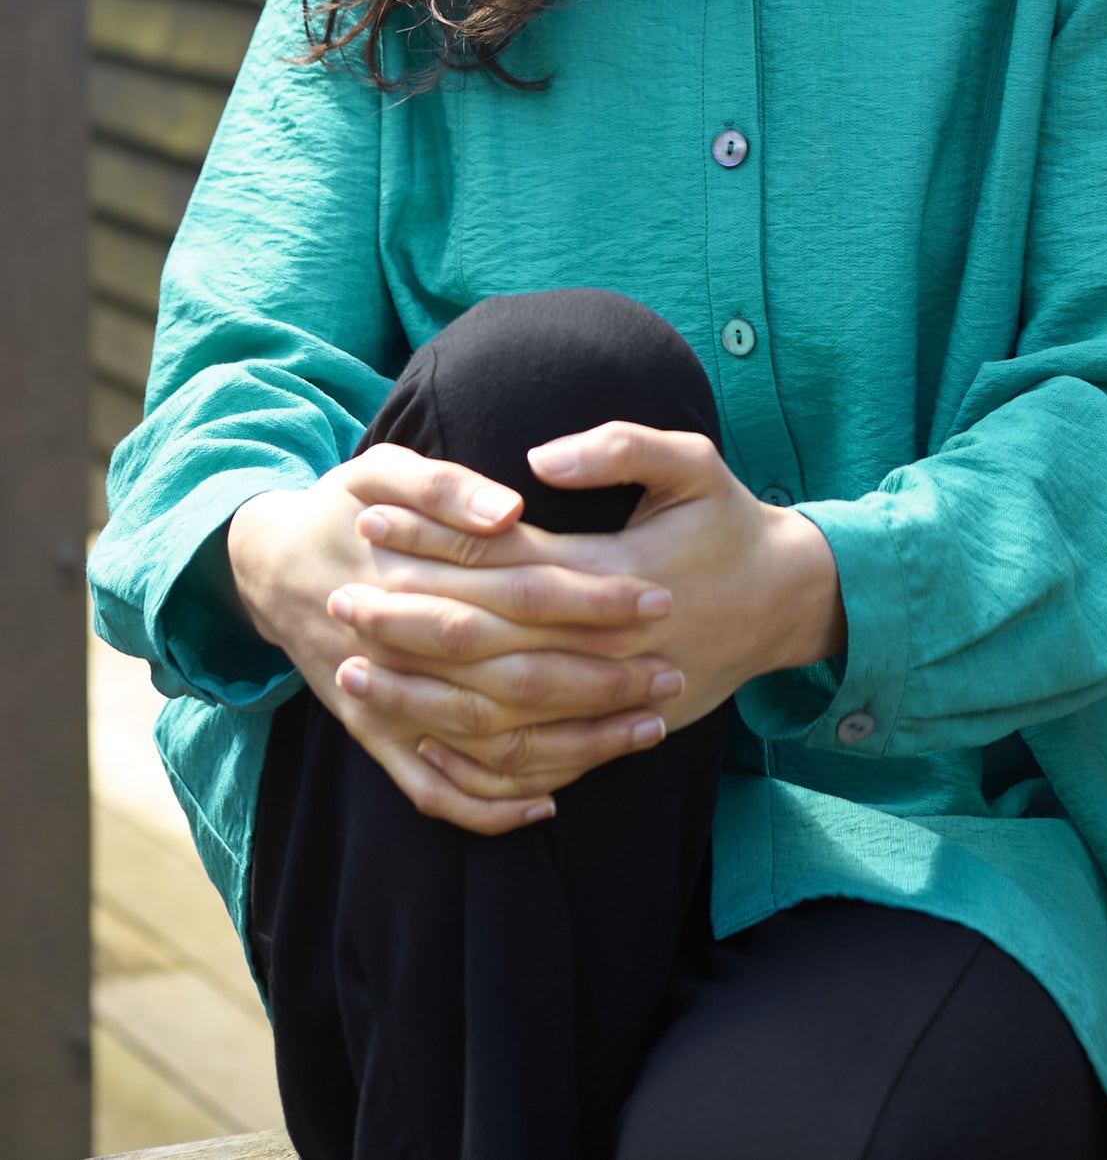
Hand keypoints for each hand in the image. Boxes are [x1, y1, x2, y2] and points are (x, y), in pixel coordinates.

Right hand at [225, 446, 684, 833]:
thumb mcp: (380, 469)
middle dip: (604, 681)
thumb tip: (510, 514)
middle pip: (520, 677)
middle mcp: (404, 652)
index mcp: (416, 578)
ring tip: (645, 729)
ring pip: (491, 744)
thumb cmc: (340, 507)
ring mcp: (388, 704)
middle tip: (673, 673)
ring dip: (573, 745)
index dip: (596, 599)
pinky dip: (490, 806)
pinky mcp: (374, 736)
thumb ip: (445, 486)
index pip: (526, 593)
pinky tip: (550, 802)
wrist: (264, 566)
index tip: (657, 598)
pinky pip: (435, 789)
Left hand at [346, 426, 845, 796]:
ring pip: (494, 708)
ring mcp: (605, 695)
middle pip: (483, 639)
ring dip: (419, 690)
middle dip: (403, 619)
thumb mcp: (695, 463)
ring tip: (352, 668)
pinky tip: (416, 736)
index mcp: (611, 570)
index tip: (371, 517)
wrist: (785, 603)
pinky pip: (528, 759)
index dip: (432, 538)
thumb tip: (539, 460)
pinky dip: (468, 755)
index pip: (501, 557)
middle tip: (338, 598)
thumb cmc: (731, 524)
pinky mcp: (609, 730)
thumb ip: (622, 448)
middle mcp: (601, 642)